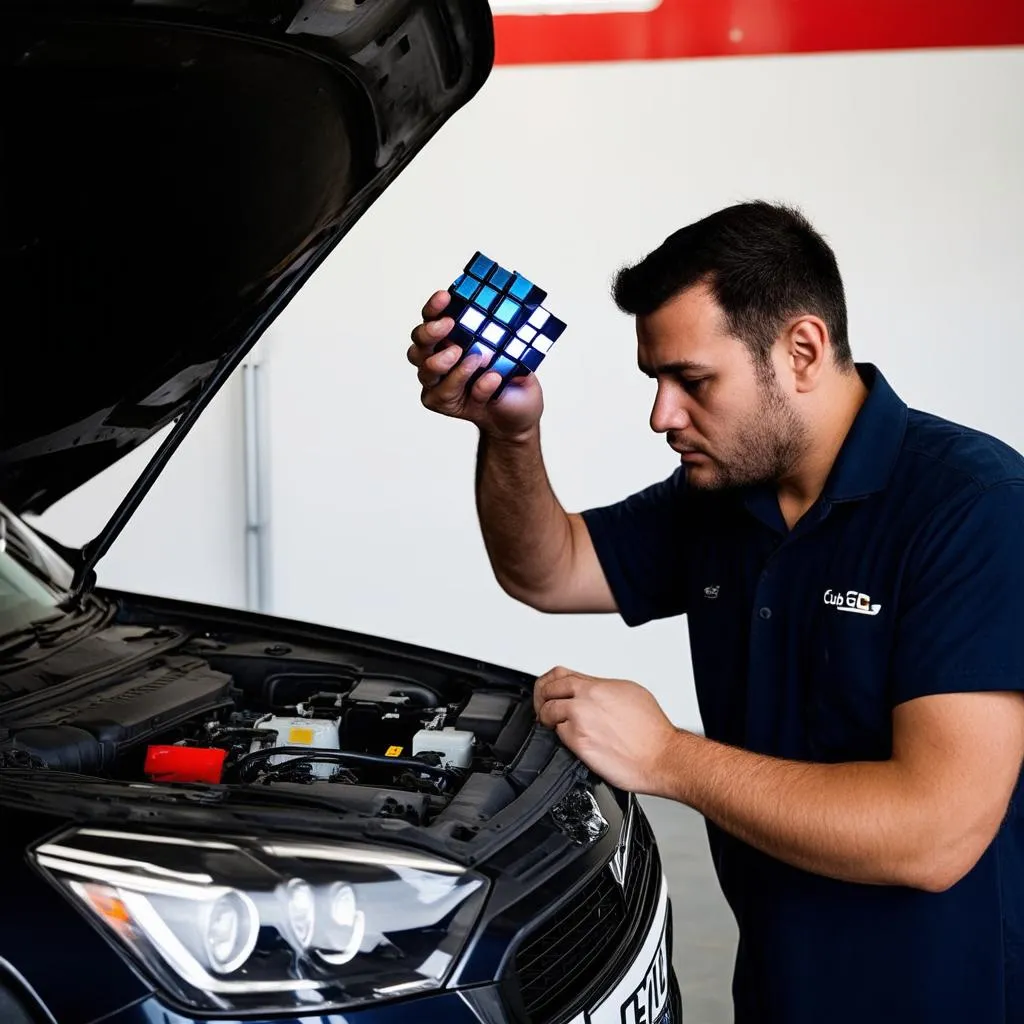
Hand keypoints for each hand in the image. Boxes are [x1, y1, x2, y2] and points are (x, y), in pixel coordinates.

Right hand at [407, 290, 543, 441]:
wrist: (516, 414)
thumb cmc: (511, 379)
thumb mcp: (517, 353)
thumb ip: (509, 338)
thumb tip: (514, 319)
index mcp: (449, 337)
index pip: (432, 318)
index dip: (434, 307)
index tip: (445, 297)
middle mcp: (436, 357)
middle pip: (419, 343)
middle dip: (430, 332)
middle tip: (450, 325)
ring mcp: (436, 382)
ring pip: (426, 371)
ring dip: (444, 362)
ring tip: (474, 357)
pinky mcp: (440, 403)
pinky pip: (446, 394)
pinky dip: (473, 387)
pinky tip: (492, 379)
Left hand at [534, 666, 679, 793]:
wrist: (661, 756)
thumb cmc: (652, 730)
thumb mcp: (630, 693)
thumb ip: (603, 688)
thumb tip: (589, 689)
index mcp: (598, 686)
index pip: (559, 675)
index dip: (549, 683)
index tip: (549, 691)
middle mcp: (587, 699)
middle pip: (547, 690)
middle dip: (542, 699)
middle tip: (545, 709)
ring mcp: (581, 720)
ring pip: (548, 712)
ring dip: (548, 720)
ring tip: (554, 726)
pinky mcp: (579, 742)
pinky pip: (557, 735)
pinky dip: (559, 737)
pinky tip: (569, 740)